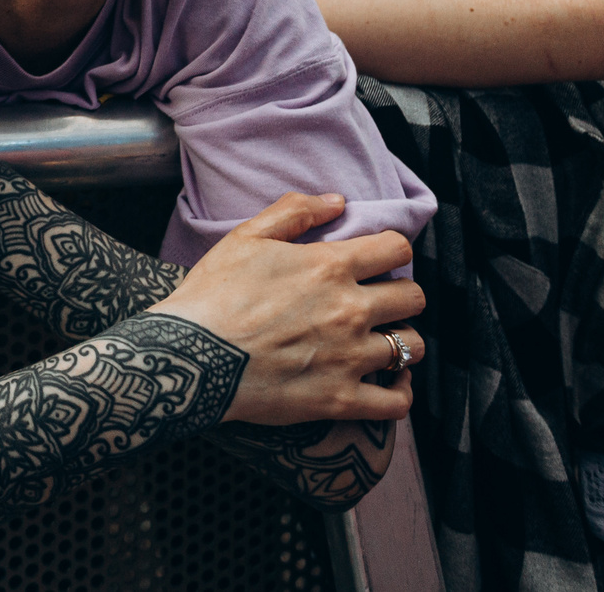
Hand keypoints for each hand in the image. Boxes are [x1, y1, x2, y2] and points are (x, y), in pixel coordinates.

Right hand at [151, 193, 424, 427]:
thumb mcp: (245, 237)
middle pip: (413, 298)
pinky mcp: (340, 400)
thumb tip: (336, 201)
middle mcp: (350, 310)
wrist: (190, 356)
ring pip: (411, 346)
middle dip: (401, 294)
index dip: (392, 251)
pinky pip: (396, 401)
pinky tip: (392, 380)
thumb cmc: (212, 293)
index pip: (397, 248)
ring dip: (402, 340)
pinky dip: (402, 391)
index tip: (378, 261)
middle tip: (379, 301)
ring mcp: (349, 358)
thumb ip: (294, 212)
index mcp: (330, 267)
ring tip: (384, 341)